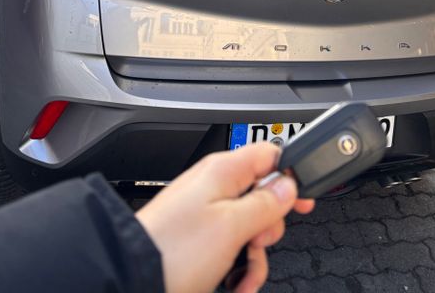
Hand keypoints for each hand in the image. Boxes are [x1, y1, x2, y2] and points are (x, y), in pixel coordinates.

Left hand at [136, 143, 314, 292]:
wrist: (131, 275)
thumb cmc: (174, 248)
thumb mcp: (232, 226)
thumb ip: (265, 203)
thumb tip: (289, 186)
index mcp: (223, 171)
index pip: (268, 155)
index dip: (290, 175)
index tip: (303, 200)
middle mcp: (214, 188)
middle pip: (262, 197)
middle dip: (268, 228)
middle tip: (258, 243)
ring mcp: (205, 214)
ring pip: (248, 228)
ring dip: (254, 257)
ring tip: (243, 276)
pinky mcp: (198, 239)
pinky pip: (230, 247)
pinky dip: (237, 267)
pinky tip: (233, 283)